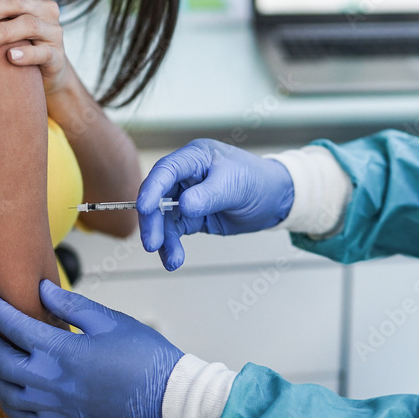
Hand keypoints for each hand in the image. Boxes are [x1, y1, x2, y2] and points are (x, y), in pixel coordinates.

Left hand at [0, 0, 70, 94]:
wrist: (45, 68)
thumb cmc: (17, 37)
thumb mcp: (3, 16)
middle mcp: (46, 8)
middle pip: (14, 2)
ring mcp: (54, 31)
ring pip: (29, 24)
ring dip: (1, 31)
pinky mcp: (57, 55)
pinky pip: (43, 53)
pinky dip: (27, 54)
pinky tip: (10, 57)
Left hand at [0, 280, 182, 417]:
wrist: (166, 394)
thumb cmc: (144, 354)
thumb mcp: (108, 320)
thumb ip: (71, 305)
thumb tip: (42, 289)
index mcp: (62, 351)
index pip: (15, 326)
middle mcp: (51, 380)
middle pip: (0, 359)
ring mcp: (55, 403)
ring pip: (5, 389)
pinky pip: (22, 414)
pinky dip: (7, 400)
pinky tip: (6, 389)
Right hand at [138, 140, 294, 270]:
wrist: (274, 199)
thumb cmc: (258, 181)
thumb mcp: (236, 185)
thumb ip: (209, 195)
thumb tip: (184, 206)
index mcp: (195, 158)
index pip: (166, 170)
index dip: (152, 189)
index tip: (144, 208)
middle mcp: (186, 176)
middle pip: (158, 196)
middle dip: (153, 221)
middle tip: (152, 243)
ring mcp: (186, 196)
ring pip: (164, 218)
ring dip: (164, 239)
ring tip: (172, 259)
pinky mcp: (191, 216)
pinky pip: (175, 231)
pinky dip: (172, 246)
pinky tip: (174, 259)